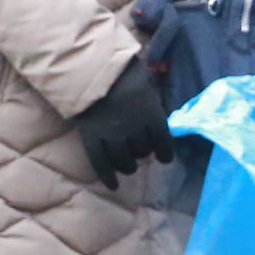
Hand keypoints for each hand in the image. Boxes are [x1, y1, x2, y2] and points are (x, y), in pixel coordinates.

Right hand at [76, 52, 175, 182]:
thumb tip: (156, 121)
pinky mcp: (92, 139)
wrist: (90, 68)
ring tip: (127, 165)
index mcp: (152, 114)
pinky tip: (113, 185)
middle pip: (143, 152)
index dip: (164, 152)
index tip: (163, 157)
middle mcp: (135, 129)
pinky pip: (101, 164)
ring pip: (125, 162)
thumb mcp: (146, 84)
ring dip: (128, 166)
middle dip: (142, 153)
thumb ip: (152, 104)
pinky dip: (107, 177)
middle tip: (138, 151)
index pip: (164, 143)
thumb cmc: (122, 72)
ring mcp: (112, 136)